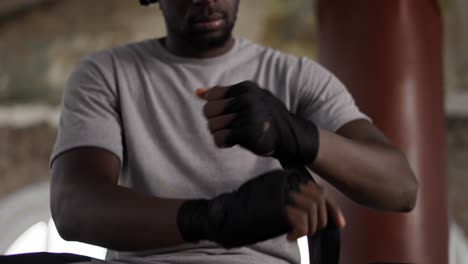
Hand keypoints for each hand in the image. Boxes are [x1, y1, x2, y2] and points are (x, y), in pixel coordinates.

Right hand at [177, 168, 344, 247]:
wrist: (221, 216)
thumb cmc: (245, 213)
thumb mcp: (274, 204)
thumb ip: (294, 202)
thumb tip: (320, 211)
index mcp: (285, 178)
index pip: (318, 190)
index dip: (332, 208)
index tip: (339, 223)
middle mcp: (285, 182)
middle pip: (319, 199)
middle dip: (321, 220)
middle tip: (308, 232)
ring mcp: (280, 193)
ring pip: (313, 209)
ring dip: (310, 227)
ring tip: (296, 234)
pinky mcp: (276, 206)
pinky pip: (301, 220)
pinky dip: (300, 232)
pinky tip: (289, 236)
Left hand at [197, 81, 319, 163]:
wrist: (291, 137)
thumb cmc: (264, 118)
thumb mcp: (247, 100)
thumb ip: (222, 95)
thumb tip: (197, 92)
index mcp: (245, 87)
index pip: (211, 96)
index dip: (217, 109)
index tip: (231, 114)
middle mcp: (247, 98)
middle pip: (208, 111)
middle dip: (216, 122)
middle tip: (232, 127)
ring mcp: (249, 114)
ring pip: (212, 126)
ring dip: (220, 134)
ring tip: (236, 134)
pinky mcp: (249, 132)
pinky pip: (219, 139)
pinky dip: (224, 143)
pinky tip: (235, 142)